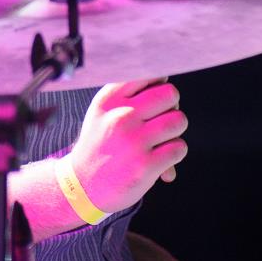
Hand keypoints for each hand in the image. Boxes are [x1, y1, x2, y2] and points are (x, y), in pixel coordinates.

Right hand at [65, 78, 187, 214]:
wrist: (82, 187)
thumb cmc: (101, 144)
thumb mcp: (103, 111)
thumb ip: (132, 94)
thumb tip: (172, 95)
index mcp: (110, 98)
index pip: (150, 73)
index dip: (159, 85)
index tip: (153, 101)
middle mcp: (121, 116)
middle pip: (170, 94)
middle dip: (171, 107)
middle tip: (159, 122)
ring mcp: (133, 141)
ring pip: (179, 120)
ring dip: (175, 132)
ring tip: (161, 141)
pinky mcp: (145, 166)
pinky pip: (179, 148)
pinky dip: (175, 153)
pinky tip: (162, 159)